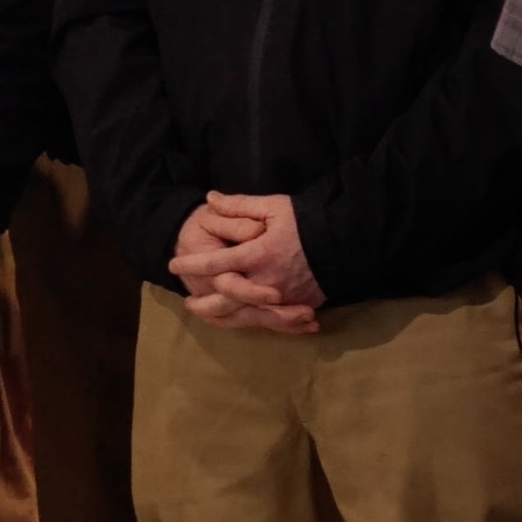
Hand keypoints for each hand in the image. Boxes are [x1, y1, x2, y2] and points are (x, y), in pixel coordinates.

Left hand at [169, 192, 324, 332]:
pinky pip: (265, 321)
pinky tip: (235, 320)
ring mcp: (280, 298)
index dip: (191, 264)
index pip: (215, 262)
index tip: (174, 265)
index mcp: (257, 254)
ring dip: (219, 316)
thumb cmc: (308, 220)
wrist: (347, 240)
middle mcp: (264, 281)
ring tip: (204, 314)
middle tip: (187, 299)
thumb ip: (240, 205)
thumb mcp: (274, 206)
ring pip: (241, 315)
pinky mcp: (294, 306)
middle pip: (223, 298)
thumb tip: (210, 198)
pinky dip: (247, 323)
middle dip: (202, 300)